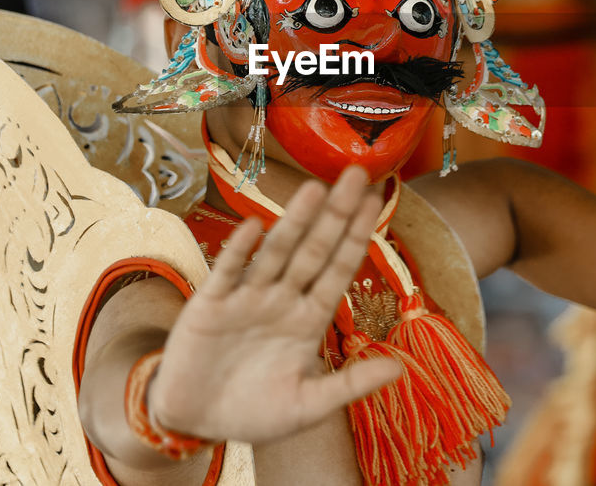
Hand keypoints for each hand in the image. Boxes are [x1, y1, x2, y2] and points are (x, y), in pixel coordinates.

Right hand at [148, 166, 401, 443]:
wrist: (195, 422)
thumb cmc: (254, 413)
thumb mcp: (309, 406)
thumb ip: (352, 385)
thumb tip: (401, 368)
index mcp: (308, 319)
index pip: (339, 269)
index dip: (357, 236)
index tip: (377, 201)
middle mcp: (281, 300)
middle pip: (314, 250)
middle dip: (336, 214)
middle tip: (357, 174)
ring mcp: (246, 298)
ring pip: (276, 253)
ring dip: (295, 221)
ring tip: (316, 188)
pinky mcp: (210, 306)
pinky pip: (227, 272)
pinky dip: (239, 251)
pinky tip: (253, 227)